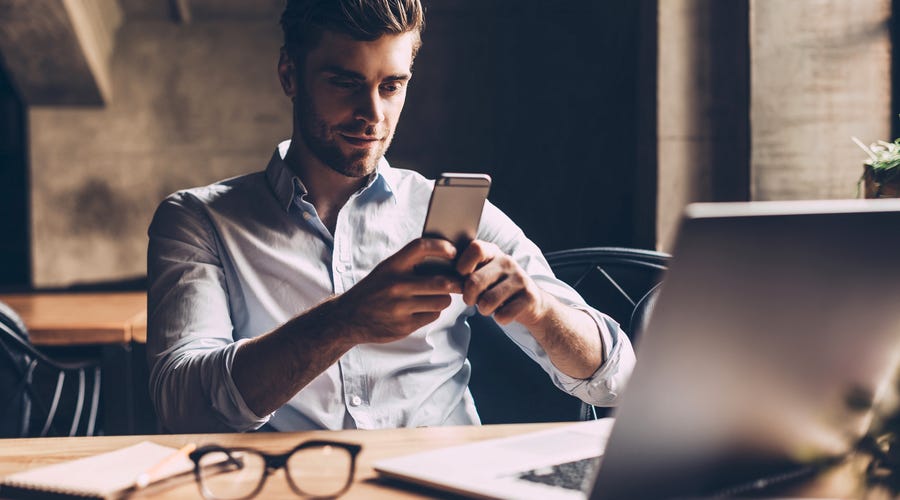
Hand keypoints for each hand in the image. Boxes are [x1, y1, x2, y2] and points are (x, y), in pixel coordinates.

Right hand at [336, 238, 462, 343]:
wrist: (348, 317)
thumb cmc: (374, 290)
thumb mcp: (386, 270)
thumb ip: (410, 264)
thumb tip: (447, 260)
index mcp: (392, 266)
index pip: (421, 247)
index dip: (442, 247)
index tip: (453, 252)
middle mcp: (397, 285)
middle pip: (442, 282)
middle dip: (455, 283)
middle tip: (458, 282)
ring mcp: (400, 307)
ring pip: (442, 301)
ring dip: (444, 299)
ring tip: (435, 297)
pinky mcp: (404, 325)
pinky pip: (433, 316)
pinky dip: (432, 312)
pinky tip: (421, 310)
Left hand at [456, 240, 548, 326]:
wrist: (531, 302)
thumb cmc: (497, 288)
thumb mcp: (483, 274)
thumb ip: (466, 273)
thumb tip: (447, 281)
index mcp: (493, 253)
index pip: (475, 248)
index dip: (463, 266)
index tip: (463, 278)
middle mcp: (507, 262)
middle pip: (474, 281)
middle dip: (469, 297)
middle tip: (472, 301)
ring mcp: (520, 278)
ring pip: (488, 301)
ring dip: (484, 310)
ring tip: (489, 307)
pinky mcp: (529, 297)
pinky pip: (503, 315)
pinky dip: (500, 318)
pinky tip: (504, 312)